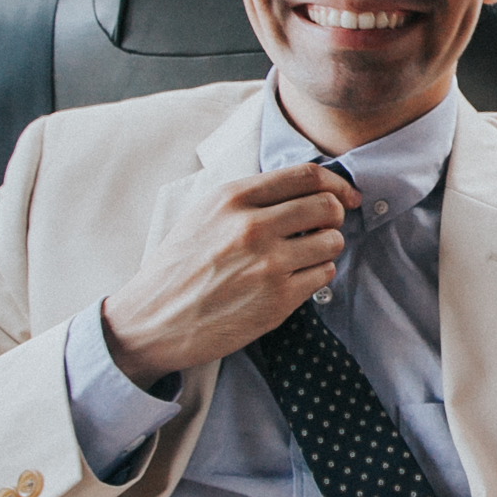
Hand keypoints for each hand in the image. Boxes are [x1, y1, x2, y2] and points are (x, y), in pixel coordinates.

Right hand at [101, 162, 360, 384]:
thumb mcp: (204, 215)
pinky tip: (293, 279)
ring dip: (327, 248)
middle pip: (327, 206)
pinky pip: (324, 275)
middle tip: (324, 227)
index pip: (307, 175)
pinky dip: (317, 275)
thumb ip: (250, 198)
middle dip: (335, 215)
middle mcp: (252, 226)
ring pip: (332, 242)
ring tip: (304, 256)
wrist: (151, 320)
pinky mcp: (278, 300)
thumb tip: (305, 187)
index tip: (345, 194)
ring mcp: (268, 264)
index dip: (336, 183)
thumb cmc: (179, 267)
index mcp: (233, 198)